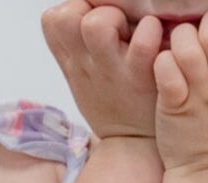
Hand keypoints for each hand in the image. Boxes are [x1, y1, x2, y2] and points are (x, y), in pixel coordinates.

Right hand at [41, 1, 162, 138]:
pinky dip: (151, 31)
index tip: (89, 27)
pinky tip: (155, 39)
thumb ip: (77, 46)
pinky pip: (142, 41)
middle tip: (113, 29)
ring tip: (129, 33)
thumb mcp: (82, 79)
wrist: (136, 144)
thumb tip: (86, 11)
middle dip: (90, 11)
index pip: (53, 21)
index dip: (72, 13)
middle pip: (67, 17)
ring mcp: (113, 71)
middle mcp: (87, 64)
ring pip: (96, 25)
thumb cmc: (114, 102)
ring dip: (115, 17)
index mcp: (72, 61)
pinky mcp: (141, 77)